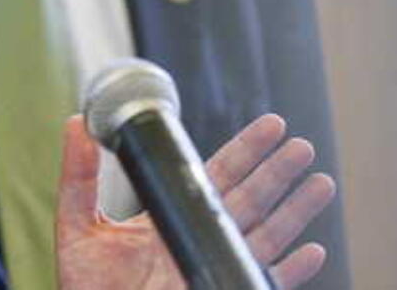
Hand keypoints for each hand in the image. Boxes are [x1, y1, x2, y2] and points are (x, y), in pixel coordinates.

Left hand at [56, 114, 335, 289]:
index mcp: (171, 216)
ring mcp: (212, 268)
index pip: (215, 175)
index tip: (271, 124)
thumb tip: (78, 123)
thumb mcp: (76, 224)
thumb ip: (78, 176)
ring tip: (320, 183)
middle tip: (301, 145)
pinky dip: (290, 271)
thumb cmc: (86, 283)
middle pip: (248, 199)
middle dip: (276, 173)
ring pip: (264, 236)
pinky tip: (312, 251)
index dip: (244, 150)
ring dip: (294, 211)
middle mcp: (198, 239)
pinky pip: (263, 282)